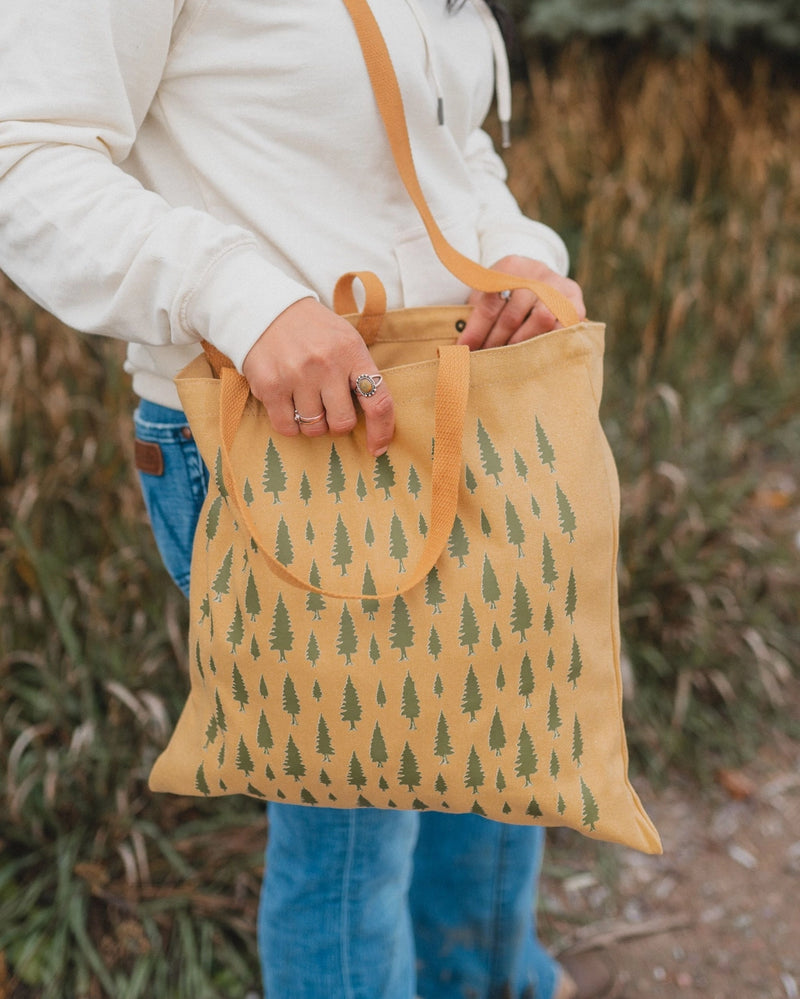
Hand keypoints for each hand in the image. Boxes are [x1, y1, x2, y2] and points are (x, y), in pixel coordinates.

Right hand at [241, 298, 393, 456]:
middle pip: (343, 423)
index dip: (382, 431)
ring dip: (312, 423)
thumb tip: (375, 419)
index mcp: (352, 352)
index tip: (378, 448)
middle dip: (337, 423)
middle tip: (328, 408)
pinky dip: (290, 425)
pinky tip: (287, 405)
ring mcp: (297, 376)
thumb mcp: (346, 340)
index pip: (378, 401)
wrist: (266, 309)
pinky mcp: (270, 386)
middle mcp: (327, 365)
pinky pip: (287, 428)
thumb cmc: (313, 331)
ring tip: (305, 400)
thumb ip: (360, 373)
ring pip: (314, 428)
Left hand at [457, 255, 585, 350]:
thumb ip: (475, 315)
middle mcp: (537, 273)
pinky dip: (546, 344)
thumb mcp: (488, 294)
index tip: (464, 350)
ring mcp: (559, 287)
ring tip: (506, 360)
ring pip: (540, 321)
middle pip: (513, 315)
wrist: (540, 280)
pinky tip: (532, 356)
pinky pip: (561, 329)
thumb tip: (457, 350)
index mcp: (510, 266)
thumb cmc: (506, 294)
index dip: (476, 330)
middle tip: (484, 361)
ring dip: (520, 345)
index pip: (490, 301)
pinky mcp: (575, 304)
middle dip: (495, 342)